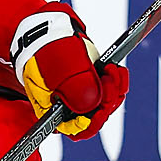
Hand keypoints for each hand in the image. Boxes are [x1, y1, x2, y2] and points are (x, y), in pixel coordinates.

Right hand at [10, 9, 128, 138]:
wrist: (46, 31)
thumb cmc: (44, 50)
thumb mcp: (58, 67)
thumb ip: (74, 86)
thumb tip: (92, 104)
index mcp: (52, 111)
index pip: (74, 129)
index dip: (89, 123)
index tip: (99, 108)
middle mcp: (68, 108)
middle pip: (94, 117)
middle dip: (107, 100)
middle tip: (109, 80)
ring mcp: (81, 96)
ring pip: (105, 104)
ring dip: (114, 89)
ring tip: (113, 70)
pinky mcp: (92, 84)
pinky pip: (110, 91)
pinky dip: (116, 81)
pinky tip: (116, 69)